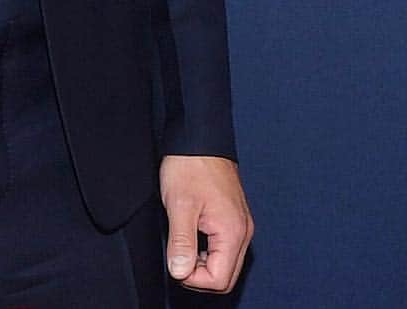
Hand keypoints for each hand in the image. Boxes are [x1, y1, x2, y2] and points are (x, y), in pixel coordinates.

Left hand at [160, 154, 253, 293]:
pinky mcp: (233, 217)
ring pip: (225, 263)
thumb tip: (180, 272)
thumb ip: (181, 242)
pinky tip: (191, 235)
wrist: (199, 136)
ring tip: (182, 243)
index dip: (193, 278)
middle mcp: (243, 232)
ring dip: (202, 263)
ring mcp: (240, 224)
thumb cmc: (190, 164)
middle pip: (225, 276)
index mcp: (233, 232)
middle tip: (177, 257)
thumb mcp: (179, 205)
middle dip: (199, 275)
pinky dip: (207, 250)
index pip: (219, 280)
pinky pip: (224, 247)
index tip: (175, 262)